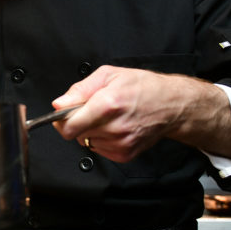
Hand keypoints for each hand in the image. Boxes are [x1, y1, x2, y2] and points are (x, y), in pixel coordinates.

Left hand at [50, 65, 230, 161]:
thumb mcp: (109, 75)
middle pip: (75, 134)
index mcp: (107, 105)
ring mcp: (120, 143)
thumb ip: (80, 89)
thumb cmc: (142, 87)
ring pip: (87, 142)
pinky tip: (115, 127)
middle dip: (78, 122)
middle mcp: (114, 127)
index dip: (61, 120)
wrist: (171, 105)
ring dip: (91, 131)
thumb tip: (58, 104)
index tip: (63, 115)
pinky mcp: (125, 154)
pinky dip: (102, 139)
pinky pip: (99, 149)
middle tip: (93, 110)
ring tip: (108, 117)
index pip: (69, 126)